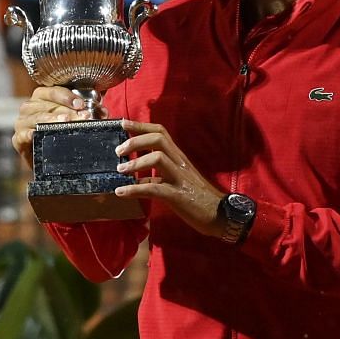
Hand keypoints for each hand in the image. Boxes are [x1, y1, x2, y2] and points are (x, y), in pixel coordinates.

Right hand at [12, 86, 96, 167]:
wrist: (46, 158)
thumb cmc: (60, 133)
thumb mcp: (73, 119)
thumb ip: (87, 111)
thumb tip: (103, 111)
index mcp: (42, 97)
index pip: (53, 91)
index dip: (67, 96)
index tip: (80, 104)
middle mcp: (29, 107)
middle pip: (47, 105)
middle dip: (66, 111)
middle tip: (82, 117)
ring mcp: (22, 122)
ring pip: (37, 118)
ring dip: (52, 120)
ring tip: (65, 122)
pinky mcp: (17, 138)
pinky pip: (23, 134)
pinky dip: (30, 134)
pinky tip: (37, 134)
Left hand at [114, 122, 224, 236]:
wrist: (220, 215)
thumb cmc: (198, 199)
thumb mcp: (176, 183)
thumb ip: (158, 178)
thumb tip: (136, 180)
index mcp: (179, 158)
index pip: (161, 133)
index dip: (141, 126)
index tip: (123, 123)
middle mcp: (180, 163)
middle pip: (158, 139)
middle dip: (136, 140)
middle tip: (119, 151)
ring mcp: (180, 178)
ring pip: (158, 158)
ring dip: (135, 162)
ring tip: (120, 170)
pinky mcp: (178, 196)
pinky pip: (154, 188)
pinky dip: (135, 189)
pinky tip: (121, 192)